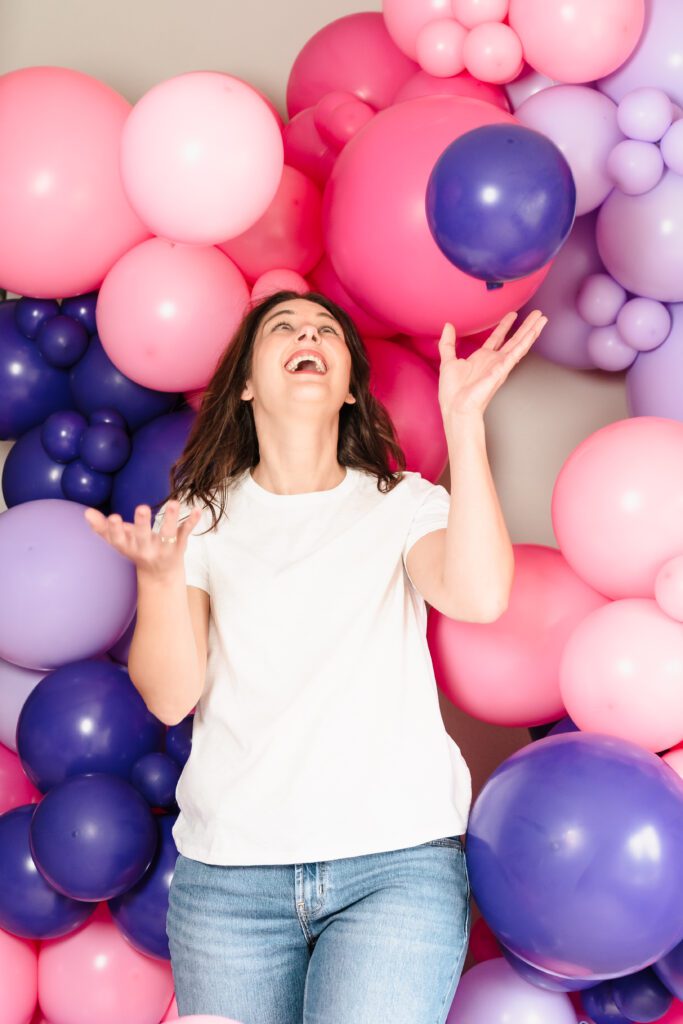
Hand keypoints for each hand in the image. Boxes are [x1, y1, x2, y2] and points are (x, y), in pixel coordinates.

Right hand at [83, 501, 201, 577]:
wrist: (160, 575)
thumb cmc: (136, 549)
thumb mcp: (118, 541)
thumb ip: (102, 527)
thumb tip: (86, 512)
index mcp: (128, 547)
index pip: (119, 540)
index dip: (115, 530)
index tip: (113, 517)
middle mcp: (145, 550)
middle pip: (143, 537)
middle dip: (142, 524)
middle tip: (141, 507)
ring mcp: (163, 549)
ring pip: (168, 535)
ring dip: (171, 519)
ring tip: (174, 502)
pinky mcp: (179, 547)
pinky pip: (186, 533)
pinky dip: (192, 522)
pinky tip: (198, 510)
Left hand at [437, 309, 547, 420]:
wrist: (456, 406)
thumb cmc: (453, 391)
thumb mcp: (448, 360)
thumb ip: (448, 343)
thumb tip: (447, 326)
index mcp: (482, 358)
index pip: (497, 338)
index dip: (505, 325)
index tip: (513, 314)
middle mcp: (494, 361)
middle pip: (514, 339)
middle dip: (526, 326)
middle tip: (537, 313)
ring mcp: (500, 365)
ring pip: (519, 344)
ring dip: (531, 330)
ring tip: (542, 318)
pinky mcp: (502, 370)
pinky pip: (516, 353)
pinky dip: (526, 342)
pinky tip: (534, 332)